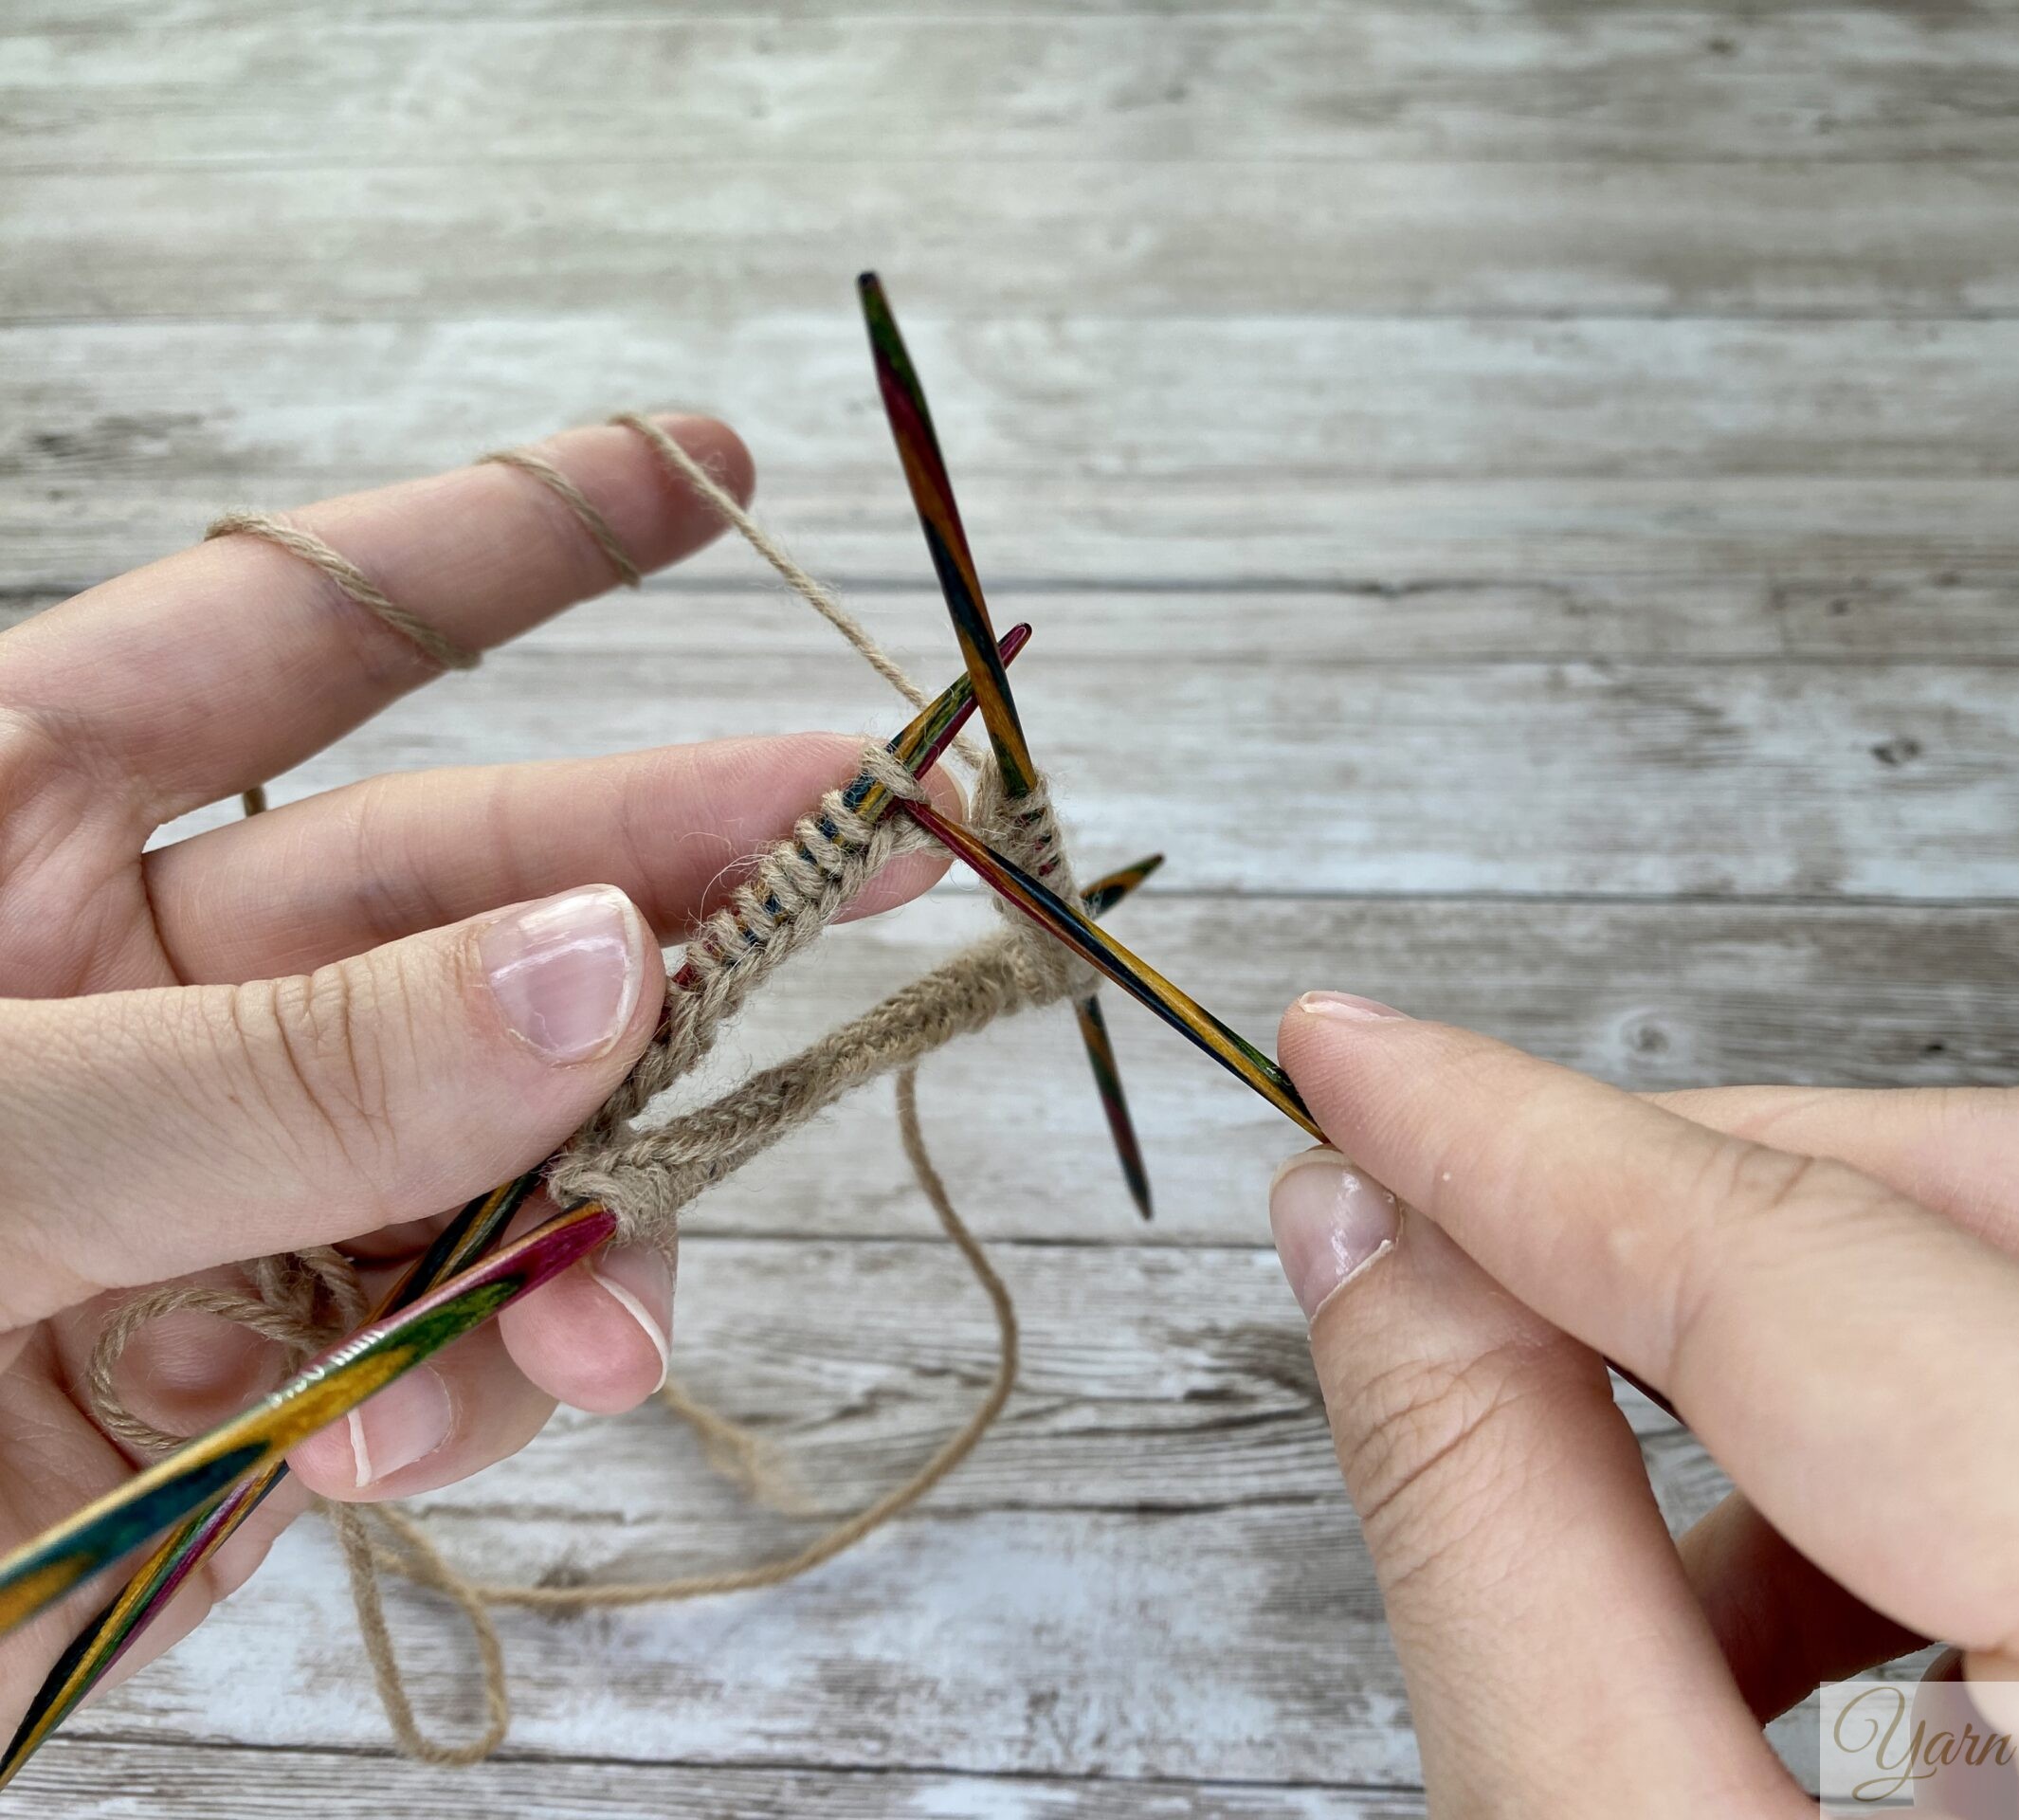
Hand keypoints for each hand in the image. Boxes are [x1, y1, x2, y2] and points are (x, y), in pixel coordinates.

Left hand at [0, 419, 954, 1710]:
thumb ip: (286, 1072)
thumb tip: (613, 958)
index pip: (294, 637)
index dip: (511, 541)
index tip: (707, 465)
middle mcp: (121, 990)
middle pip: (467, 900)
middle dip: (678, 891)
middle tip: (897, 846)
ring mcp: (191, 1191)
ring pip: (489, 1149)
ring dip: (584, 1222)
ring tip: (607, 1321)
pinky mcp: (228, 1383)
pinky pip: (427, 1349)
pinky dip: (466, 1393)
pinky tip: (418, 1439)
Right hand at [1266, 993, 2018, 1815]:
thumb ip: (1513, 1565)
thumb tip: (1380, 1258)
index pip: (1839, 1275)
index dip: (1539, 1152)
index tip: (1355, 1069)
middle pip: (2010, 1207)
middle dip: (1679, 1200)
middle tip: (1440, 1214)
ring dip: (1792, 1359)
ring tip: (1598, 1535)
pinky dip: (1919, 1474)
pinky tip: (1779, 1633)